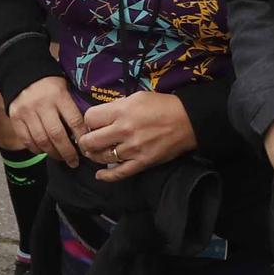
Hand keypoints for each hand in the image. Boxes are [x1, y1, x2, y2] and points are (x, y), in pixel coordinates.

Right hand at [8, 74, 85, 166]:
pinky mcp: (15, 118)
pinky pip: (27, 140)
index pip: (74, 121)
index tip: (87, 148)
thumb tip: (86, 132)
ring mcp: (27, 112)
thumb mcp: (65, 89)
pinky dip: (37, 149)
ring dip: (53, 153)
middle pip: (57, 135)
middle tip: (74, 161)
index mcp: (59, 95)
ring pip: (42, 140)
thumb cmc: (49, 84)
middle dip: (67, 152)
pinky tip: (44, 151)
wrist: (22, 72)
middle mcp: (42, 104)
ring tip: (61, 157)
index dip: (82, 138)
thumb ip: (72, 108)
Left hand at [78, 90, 196, 179]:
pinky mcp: (142, 163)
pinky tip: (100, 175)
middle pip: (90, 141)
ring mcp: (132, 149)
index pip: (89, 118)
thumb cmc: (162, 106)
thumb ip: (116, 107)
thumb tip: (100, 117)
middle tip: (89, 141)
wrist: (187, 121)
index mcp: (121, 111)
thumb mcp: (136, 97)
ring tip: (97, 152)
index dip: (88, 121)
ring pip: (101, 157)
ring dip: (96, 156)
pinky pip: (119, 173)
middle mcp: (124, 130)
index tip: (93, 124)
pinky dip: (106, 176)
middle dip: (85, 141)